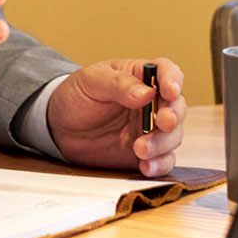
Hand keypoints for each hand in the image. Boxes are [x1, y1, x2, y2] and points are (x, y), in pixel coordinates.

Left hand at [46, 58, 187, 176]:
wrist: (60, 126)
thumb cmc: (76, 96)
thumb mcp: (90, 81)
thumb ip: (117, 84)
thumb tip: (146, 93)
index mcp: (139, 76)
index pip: (166, 71)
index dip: (173, 79)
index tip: (170, 91)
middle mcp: (152, 102)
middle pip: (177, 106)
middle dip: (173, 115)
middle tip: (163, 123)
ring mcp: (151, 128)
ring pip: (173, 136)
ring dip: (162, 143)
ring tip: (139, 150)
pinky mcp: (148, 152)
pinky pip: (164, 160)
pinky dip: (159, 164)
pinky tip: (146, 166)